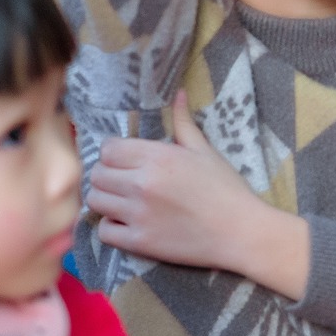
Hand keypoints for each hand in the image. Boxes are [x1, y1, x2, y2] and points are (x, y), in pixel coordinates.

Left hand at [86, 93, 311, 298]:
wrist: (241, 232)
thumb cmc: (227, 189)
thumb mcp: (206, 151)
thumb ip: (184, 123)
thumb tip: (178, 93)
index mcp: (158, 157)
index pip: (108, 149)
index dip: (114, 153)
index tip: (125, 160)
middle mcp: (142, 184)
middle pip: (96, 174)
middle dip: (107, 175)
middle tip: (123, 181)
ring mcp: (138, 214)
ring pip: (94, 201)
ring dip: (105, 199)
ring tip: (122, 201)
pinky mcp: (139, 241)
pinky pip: (104, 231)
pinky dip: (111, 227)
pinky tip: (127, 222)